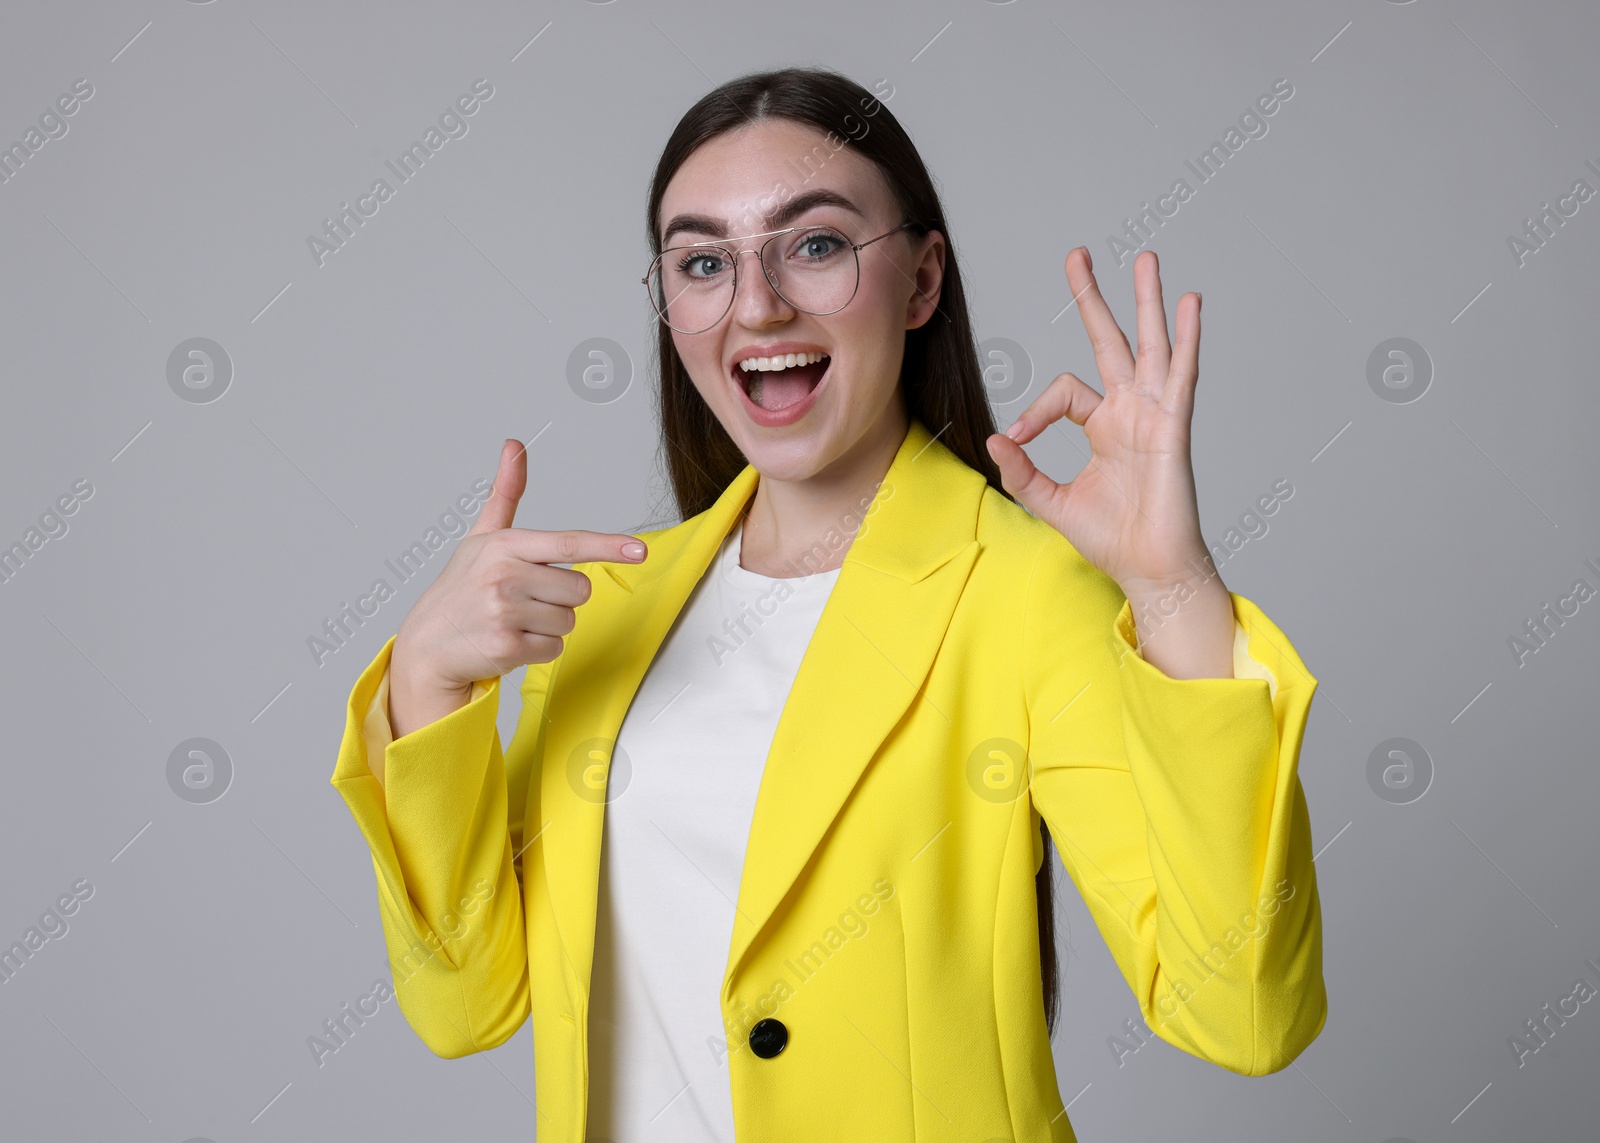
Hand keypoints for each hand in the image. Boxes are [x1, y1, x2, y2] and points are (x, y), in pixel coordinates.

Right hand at [387, 438, 647, 736]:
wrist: (426, 645)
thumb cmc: (460, 589)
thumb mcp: (481, 537)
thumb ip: (505, 494)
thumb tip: (515, 445)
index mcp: (504, 546)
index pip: (567, 543)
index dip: (607, 546)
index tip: (639, 550)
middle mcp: (504, 576)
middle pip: (579, 589)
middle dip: (560, 599)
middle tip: (523, 600)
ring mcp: (504, 612)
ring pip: (568, 621)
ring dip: (548, 626)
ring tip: (513, 621)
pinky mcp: (506, 647)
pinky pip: (554, 648)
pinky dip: (537, 650)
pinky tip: (509, 642)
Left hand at [985, 247, 1209, 596]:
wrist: (1149, 567)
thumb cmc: (1112, 539)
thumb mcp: (1051, 502)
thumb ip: (1023, 472)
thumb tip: (995, 438)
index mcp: (1103, 426)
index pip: (1064, 391)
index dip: (1033, 410)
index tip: (1014, 439)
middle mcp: (1129, 411)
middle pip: (1110, 340)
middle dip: (1093, 298)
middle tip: (1078, 256)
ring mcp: (1154, 414)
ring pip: (1150, 345)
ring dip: (1148, 301)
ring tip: (1147, 258)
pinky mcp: (1174, 427)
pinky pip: (1181, 374)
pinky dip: (1186, 338)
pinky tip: (1189, 303)